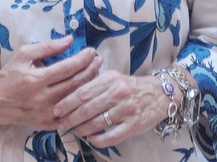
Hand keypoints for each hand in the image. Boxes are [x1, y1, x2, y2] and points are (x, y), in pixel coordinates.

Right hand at [0, 36, 101, 129]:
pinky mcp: (47, 124)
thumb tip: (69, 40)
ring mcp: (45, 114)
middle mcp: (42, 98)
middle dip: (90, 70)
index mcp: (36, 79)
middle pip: (75, 84)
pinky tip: (87, 94)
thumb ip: (47, 47)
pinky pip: (69, 115)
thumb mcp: (24, 55)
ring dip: (88, 86)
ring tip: (96, 73)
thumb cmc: (9, 75)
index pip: (67, 68)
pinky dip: (80, 104)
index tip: (92, 51)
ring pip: (75, 100)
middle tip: (99, 60)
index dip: (82, 59)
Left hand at [52, 70, 171, 148]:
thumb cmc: (131, 86)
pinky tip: (92, 139)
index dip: (67, 102)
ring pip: (97, 123)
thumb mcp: (114, 77)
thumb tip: (69, 93)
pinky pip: (112, 136)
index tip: (56, 110)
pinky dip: (98, 139)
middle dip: (70, 118)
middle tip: (61, 124)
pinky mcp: (134, 125)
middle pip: (87, 108)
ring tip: (74, 131)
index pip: (83, 92)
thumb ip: (95, 84)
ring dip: (82, 129)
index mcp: (110, 79)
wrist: (160, 94)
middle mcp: (118, 93)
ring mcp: (127, 110)